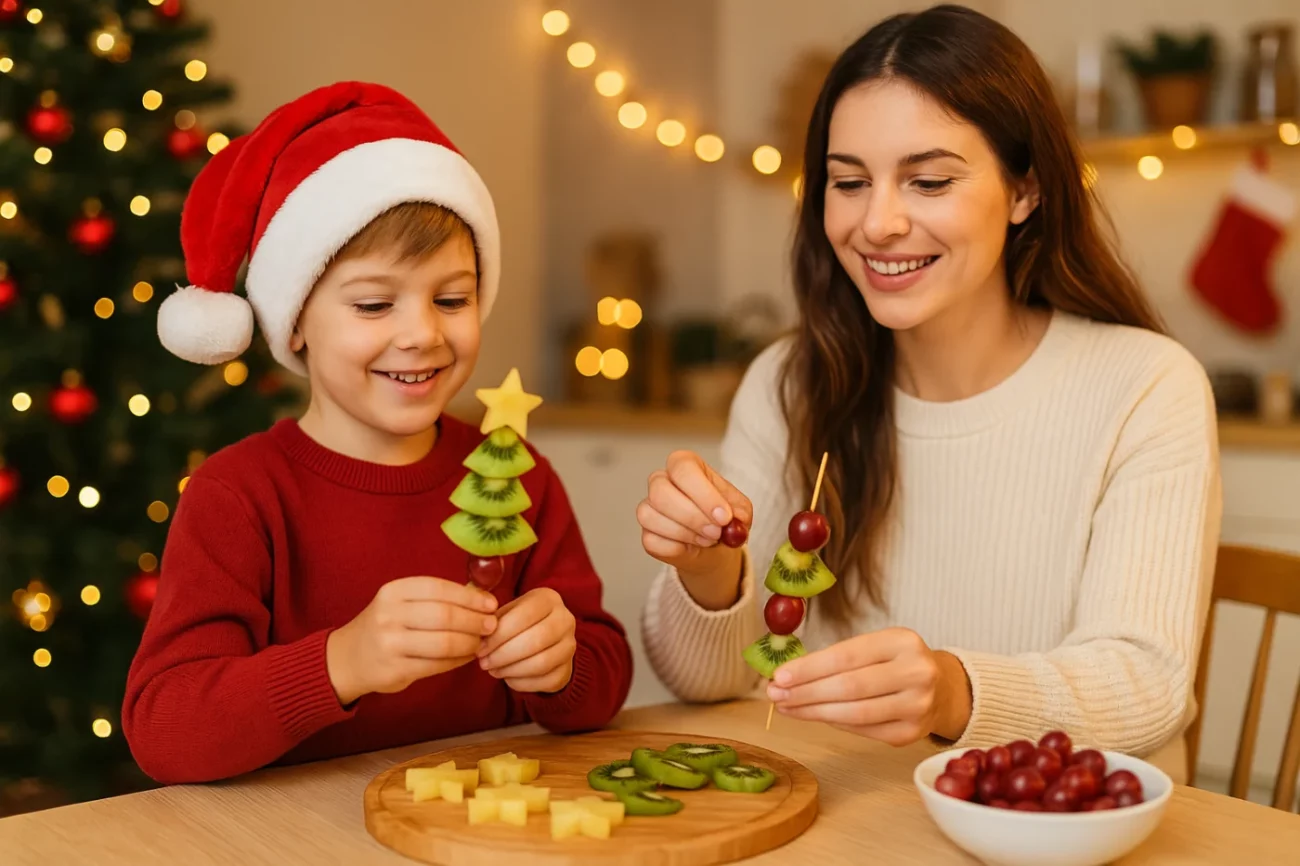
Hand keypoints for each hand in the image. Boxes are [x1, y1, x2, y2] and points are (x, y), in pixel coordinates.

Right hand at [326, 577, 497, 705]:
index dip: (470, 597)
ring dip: (469, 643)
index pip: (439, 588)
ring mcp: (390, 644)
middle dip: (474, 621)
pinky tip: (467, 656)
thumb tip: (483, 600)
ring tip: (481, 643)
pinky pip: (437, 665)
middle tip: (491, 626)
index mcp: (393, 591)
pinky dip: (458, 661)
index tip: (491, 604)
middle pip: (444, 616)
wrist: (348, 657)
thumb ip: (436, 599)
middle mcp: (388, 615)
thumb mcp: (402, 602)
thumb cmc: (387, 625)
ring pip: (443, 643)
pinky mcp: (395, 670)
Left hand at [476, 587, 576, 693]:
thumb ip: (494, 622)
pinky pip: (544, 681)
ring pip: (541, 663)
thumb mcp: (508, 613)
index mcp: (549, 599)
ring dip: (511, 670)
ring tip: (493, 670)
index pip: (525, 615)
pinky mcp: (567, 670)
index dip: (500, 634)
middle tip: (484, 662)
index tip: (481, 648)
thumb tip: (481, 638)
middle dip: (504, 654)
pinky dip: (521, 682)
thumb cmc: (519, 624)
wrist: (544, 641)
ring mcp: (569, 647)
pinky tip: (507, 678)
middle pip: (536, 640)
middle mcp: (565, 620)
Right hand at [636, 450, 752, 609]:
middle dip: (692, 516)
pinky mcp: (646, 534)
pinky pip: (652, 541)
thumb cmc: (725, 519)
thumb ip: (739, 511)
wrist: (717, 546)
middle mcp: (661, 481)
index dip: (703, 493)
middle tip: (716, 532)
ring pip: (651, 516)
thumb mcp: (740, 511)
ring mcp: (649, 507)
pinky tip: (691, 546)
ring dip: (686, 534)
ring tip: (708, 539)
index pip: (683, 468)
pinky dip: (676, 549)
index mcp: (685, 465)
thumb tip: (729, 518)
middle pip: (660, 491)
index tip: (723, 516)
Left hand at [765, 628, 972, 744]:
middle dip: (806, 692)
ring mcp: (917, 706)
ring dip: (813, 712)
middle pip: (849, 687)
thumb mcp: (876, 646)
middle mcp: (916, 673)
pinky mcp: (911, 733)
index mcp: (903, 641)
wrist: (943, 688)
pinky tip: (813, 716)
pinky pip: (863, 730)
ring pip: (855, 713)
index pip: (847, 656)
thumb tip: (787, 676)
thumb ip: (839, 658)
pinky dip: (834, 722)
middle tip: (774, 694)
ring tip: (786, 707)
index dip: (810, 668)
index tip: (779, 675)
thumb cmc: (896, 662)